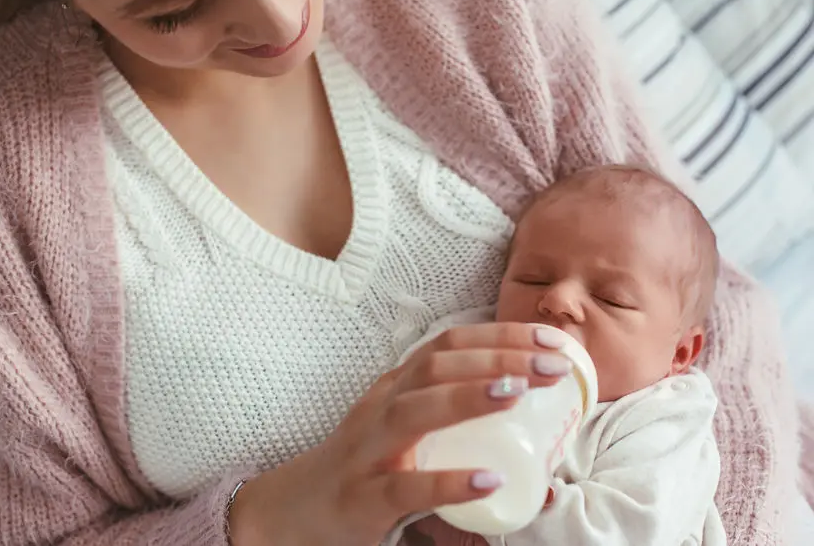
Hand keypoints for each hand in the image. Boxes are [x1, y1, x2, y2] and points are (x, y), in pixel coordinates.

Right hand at [228, 323, 573, 545]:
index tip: (551, 340)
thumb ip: (468, 449)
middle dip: (497, 359)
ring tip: (516, 394)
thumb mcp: (411, 441)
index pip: (449, 345)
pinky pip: (404, 486)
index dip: (500, 336)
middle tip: (552, 365)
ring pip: (414, 411)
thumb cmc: (366, 469)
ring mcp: (368, 450)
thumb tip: (550, 481)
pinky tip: (488, 479)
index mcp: (397, 388)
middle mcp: (381, 408)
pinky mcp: (362, 497)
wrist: (295, 511)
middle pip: (436, 366)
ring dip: (468, 398)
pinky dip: (448, 481)